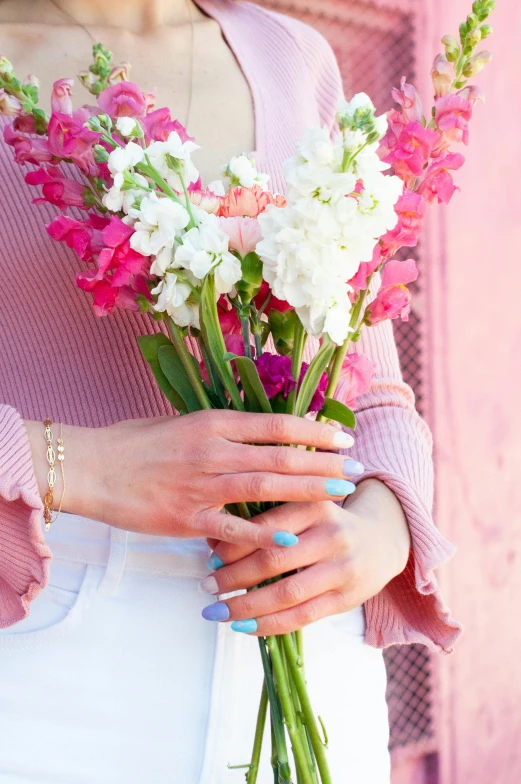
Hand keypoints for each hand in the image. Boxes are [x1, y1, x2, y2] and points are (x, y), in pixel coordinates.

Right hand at [24, 411, 356, 547]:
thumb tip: (251, 435)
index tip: (342, 437)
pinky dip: (264, 534)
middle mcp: (214, 450)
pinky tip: (291, 539)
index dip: (314, 431)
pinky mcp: (188, 518)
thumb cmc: (131, 443)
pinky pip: (233, 528)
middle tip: (357, 468)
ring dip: (309, 490)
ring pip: (268, 486)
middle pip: (282, 455)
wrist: (89, 467)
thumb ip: (217, 431)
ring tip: (341, 494)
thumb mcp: (178, 423)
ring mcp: (203, 485)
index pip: (277, 424)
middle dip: (325, 462)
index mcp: (212, 423)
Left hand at [200, 479, 410, 633]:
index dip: (234, 544)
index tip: (209, 557)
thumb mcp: (301, 509)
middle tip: (206, 586)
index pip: (267, 527)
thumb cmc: (326, 523)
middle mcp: (331, 534)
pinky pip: (302, 617)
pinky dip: (268, 624)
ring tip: (216, 611)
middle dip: (233, 576)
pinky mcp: (347, 598)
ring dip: (245, 605)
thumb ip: (264, 520)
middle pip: (273, 559)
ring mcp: (342, 568)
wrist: (382, 540)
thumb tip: (210, 539)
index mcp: (315, 505)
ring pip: (286, 592)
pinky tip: (243, 627)